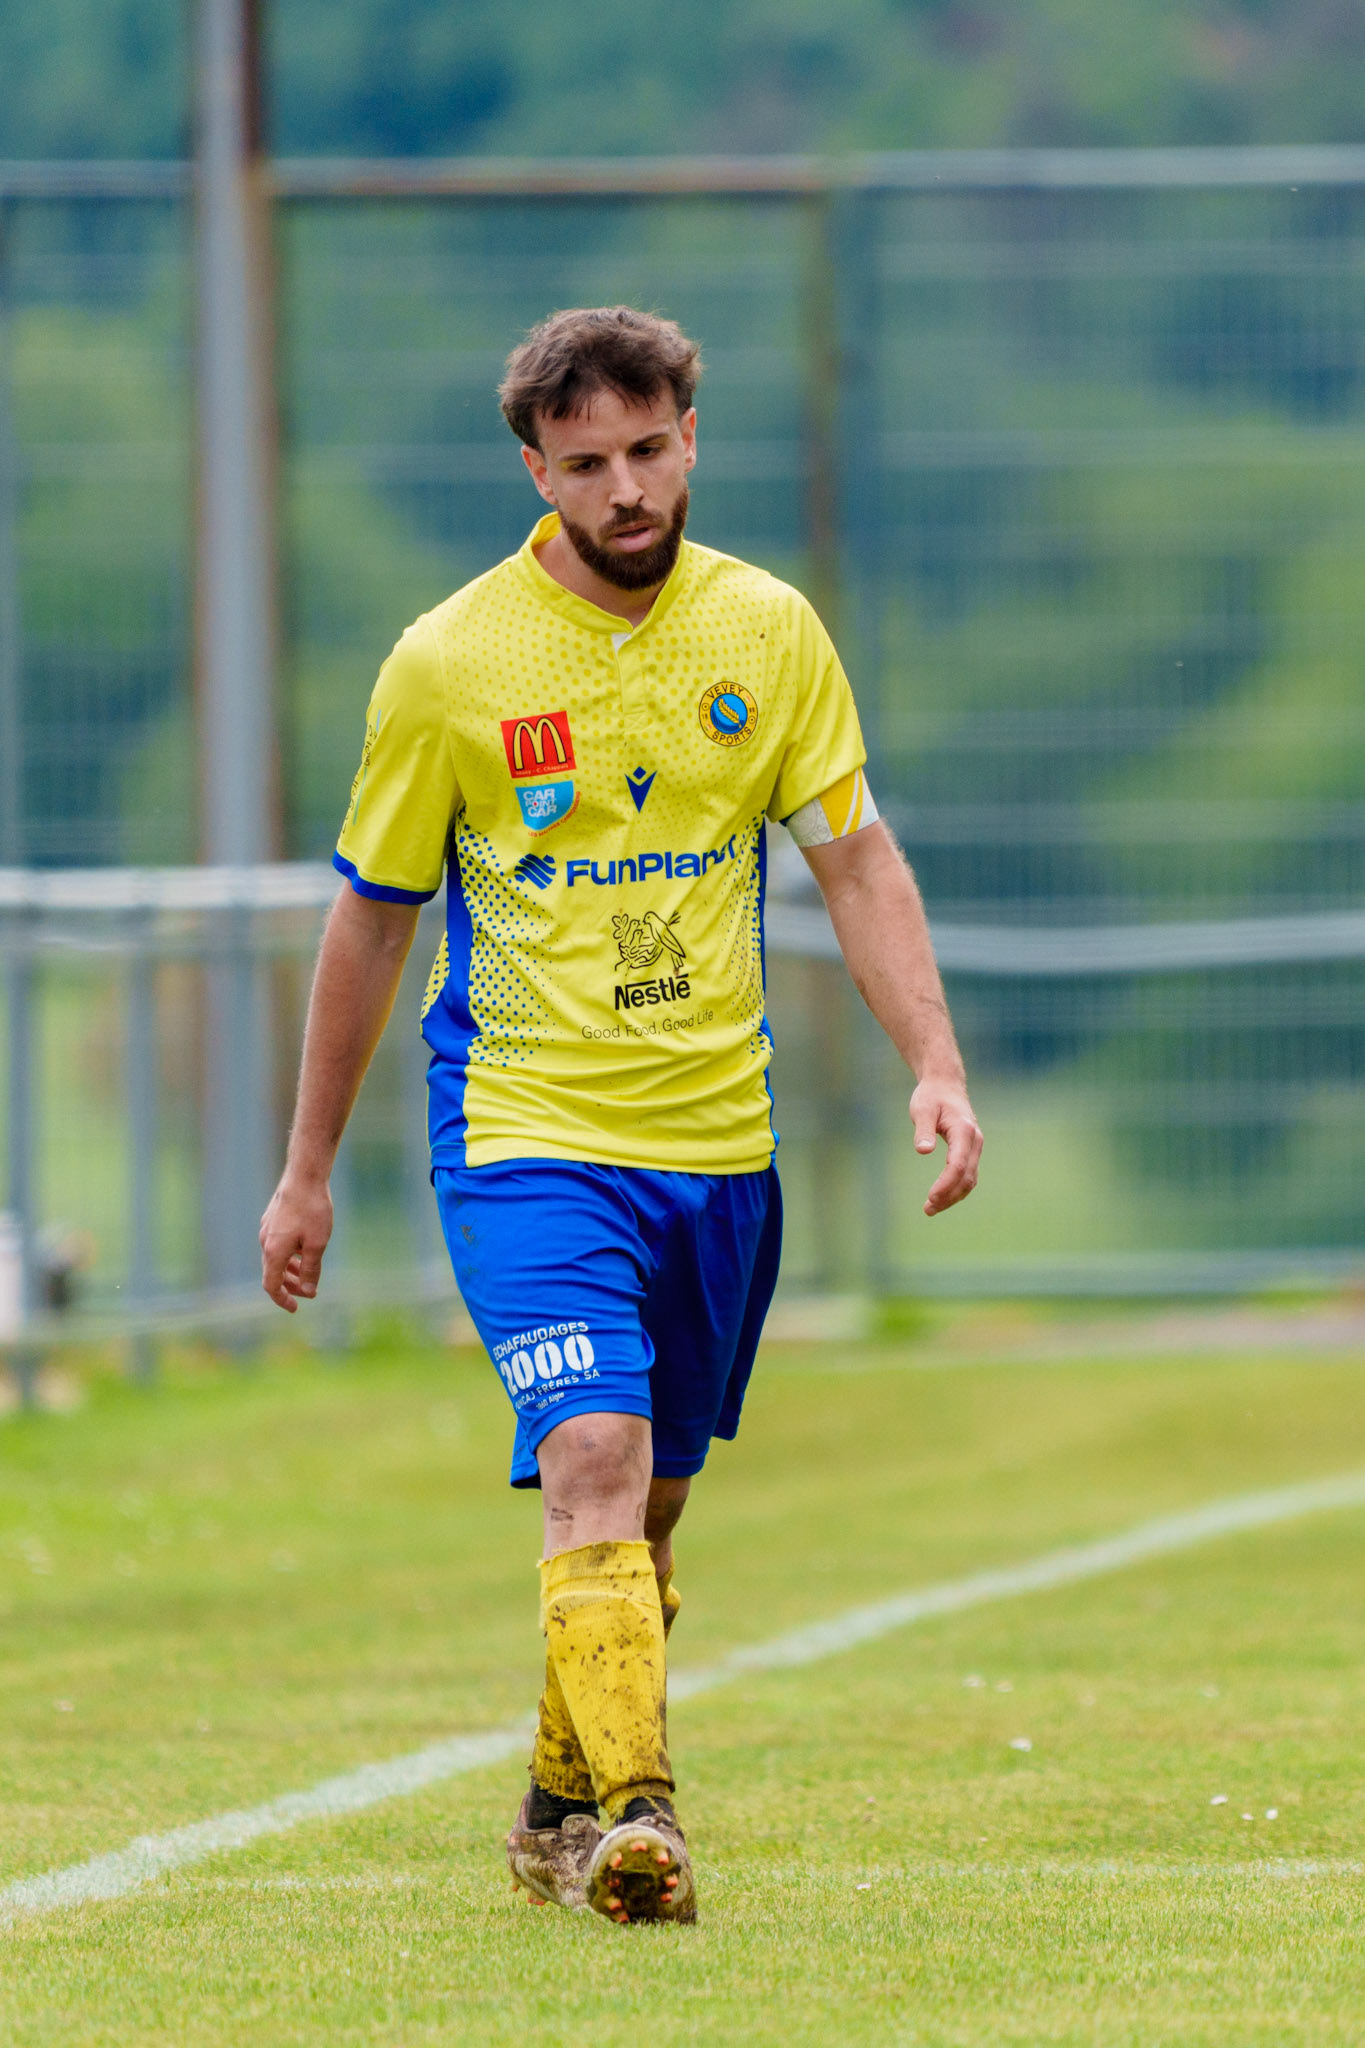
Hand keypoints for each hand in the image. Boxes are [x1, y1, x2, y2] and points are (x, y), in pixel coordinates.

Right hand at [259, 1172, 332, 1311]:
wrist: (305, 1176)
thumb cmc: (313, 1210)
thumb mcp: (317, 1244)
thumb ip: (311, 1270)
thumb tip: (309, 1291)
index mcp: (273, 1251)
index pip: (271, 1286)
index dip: (282, 1300)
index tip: (295, 1308)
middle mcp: (265, 1242)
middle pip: (272, 1273)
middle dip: (289, 1286)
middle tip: (309, 1293)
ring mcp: (267, 1229)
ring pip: (275, 1258)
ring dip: (290, 1271)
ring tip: (308, 1275)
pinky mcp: (273, 1219)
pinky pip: (277, 1245)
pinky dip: (288, 1256)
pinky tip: (303, 1252)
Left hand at [910, 1079, 982, 1216]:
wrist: (945, 1085)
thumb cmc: (931, 1097)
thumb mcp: (922, 1110)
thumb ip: (923, 1130)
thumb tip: (923, 1151)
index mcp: (964, 1131)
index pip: (957, 1165)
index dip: (945, 1184)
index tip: (930, 1198)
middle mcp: (975, 1141)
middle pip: (966, 1177)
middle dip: (949, 1196)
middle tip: (927, 1209)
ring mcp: (975, 1147)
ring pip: (969, 1179)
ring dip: (953, 1196)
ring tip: (930, 1208)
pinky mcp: (970, 1151)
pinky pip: (968, 1175)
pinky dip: (956, 1189)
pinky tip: (941, 1198)